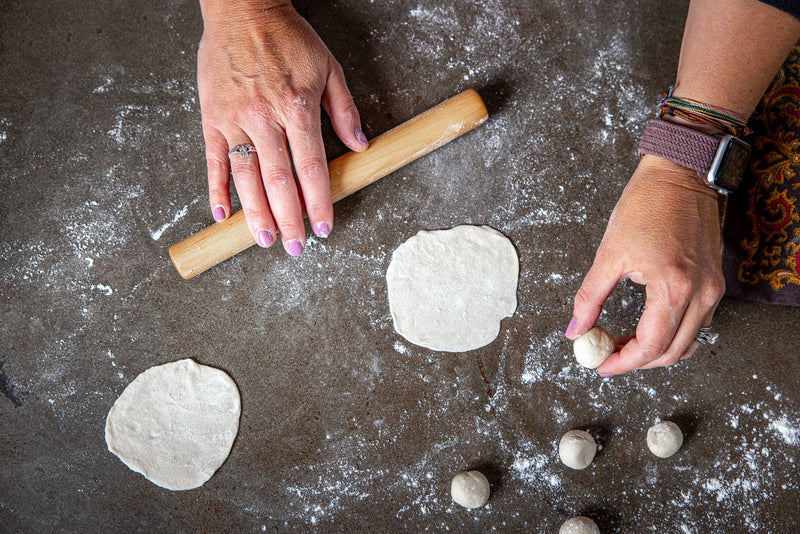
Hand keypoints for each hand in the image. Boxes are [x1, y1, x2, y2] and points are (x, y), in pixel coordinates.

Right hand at [197, 1, 368, 254]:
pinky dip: (216, 190)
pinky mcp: (211, 116)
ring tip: (266, 240)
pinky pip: (213, 159)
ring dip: (256, 213)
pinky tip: (222, 215)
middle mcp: (265, 117)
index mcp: (298, 108)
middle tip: (296, 248)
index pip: (311, 168)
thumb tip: (361, 146)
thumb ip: (344, 109)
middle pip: (278, 180)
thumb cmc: (289, 38)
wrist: (242, 8)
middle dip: (289, 219)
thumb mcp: (329, 67)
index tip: (324, 228)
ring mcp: (234, 118)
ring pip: (245, 176)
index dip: (319, 202)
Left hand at [565, 155, 725, 374]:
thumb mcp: (608, 253)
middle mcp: (700, 292)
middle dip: (640, 361)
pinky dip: (674, 332)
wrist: (679, 174)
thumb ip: (589, 297)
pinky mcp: (715, 280)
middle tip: (611, 355)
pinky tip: (649, 325)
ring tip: (626, 342)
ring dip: (658, 349)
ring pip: (690, 340)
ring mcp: (712, 287)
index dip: (624, 363)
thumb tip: (576, 329)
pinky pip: (698, 322)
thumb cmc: (646, 205)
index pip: (651, 346)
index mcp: (673, 287)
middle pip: (674, 351)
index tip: (603, 365)